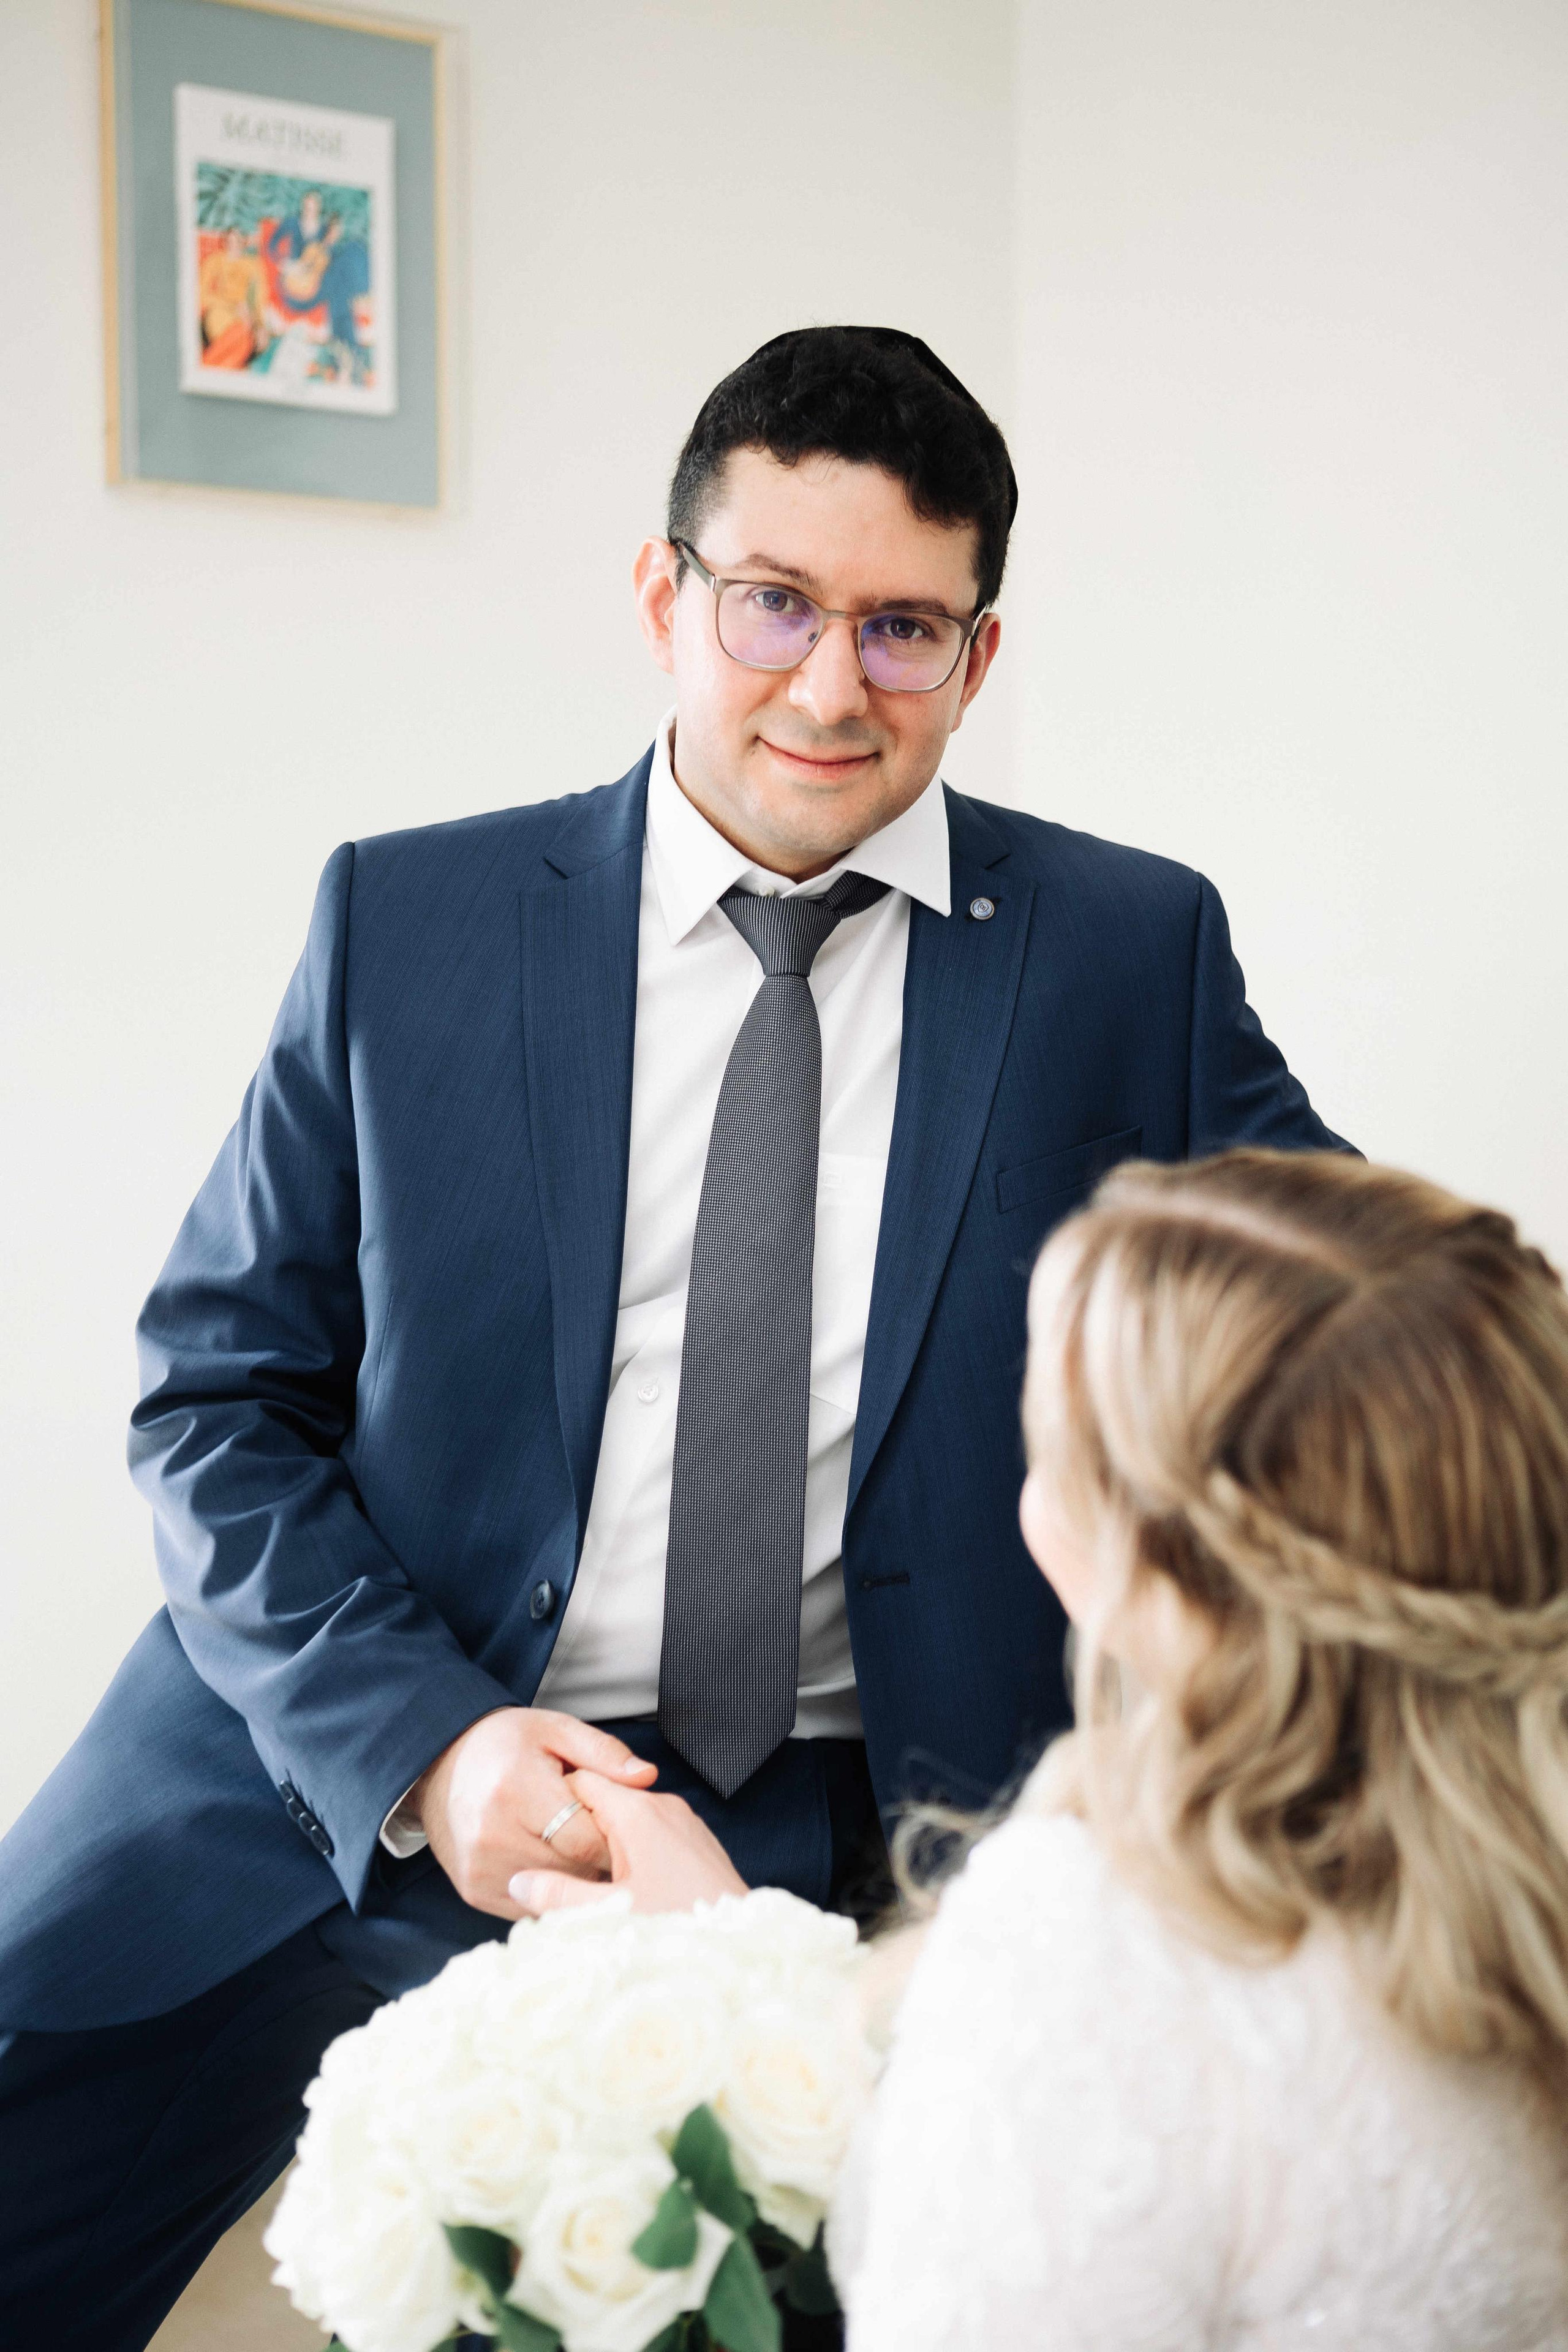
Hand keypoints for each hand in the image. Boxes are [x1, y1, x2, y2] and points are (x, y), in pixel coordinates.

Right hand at [412, 1709, 657, 1918]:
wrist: (441, 1765)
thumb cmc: (506, 1745)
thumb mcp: (556, 1730)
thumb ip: (604, 1753)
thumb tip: (648, 1777)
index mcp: (516, 1790)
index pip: (585, 1839)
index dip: (612, 1837)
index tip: (620, 1827)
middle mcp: (492, 1834)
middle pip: (572, 1870)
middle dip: (597, 1859)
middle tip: (605, 1841)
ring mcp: (480, 1867)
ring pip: (554, 1894)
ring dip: (575, 1879)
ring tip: (576, 1851)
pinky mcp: (474, 1889)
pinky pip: (529, 1907)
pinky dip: (549, 1893)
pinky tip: (553, 1866)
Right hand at [508, 1769, 748, 1917]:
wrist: (746, 1945)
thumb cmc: (682, 1928)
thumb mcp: (611, 1914)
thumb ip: (559, 1896)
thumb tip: (518, 1883)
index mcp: (639, 1813)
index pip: (580, 1781)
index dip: (551, 1803)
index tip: (531, 1830)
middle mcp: (663, 1807)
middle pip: (603, 1801)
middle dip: (575, 1830)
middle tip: (550, 1865)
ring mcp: (683, 1824)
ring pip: (627, 1821)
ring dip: (603, 1847)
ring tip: (583, 1884)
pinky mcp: (695, 1843)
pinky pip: (650, 1836)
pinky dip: (629, 1855)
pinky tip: (621, 1890)